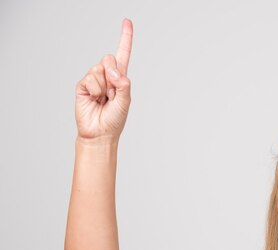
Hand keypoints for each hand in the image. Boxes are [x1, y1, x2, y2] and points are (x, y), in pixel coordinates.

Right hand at [75, 19, 133, 140]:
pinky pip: (90, 79)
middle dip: (113, 75)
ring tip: (103, 100)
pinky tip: (94, 99)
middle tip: (112, 94)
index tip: (127, 21)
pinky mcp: (83, 85)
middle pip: (109, 58)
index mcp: (120, 78)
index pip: (123, 54)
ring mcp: (94, 80)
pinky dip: (94, 90)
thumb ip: (123, 84)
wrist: (99, 133)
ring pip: (99, 68)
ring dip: (104, 86)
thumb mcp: (126, 101)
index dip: (125, 37)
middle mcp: (107, 76)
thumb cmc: (114, 119)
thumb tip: (113, 70)